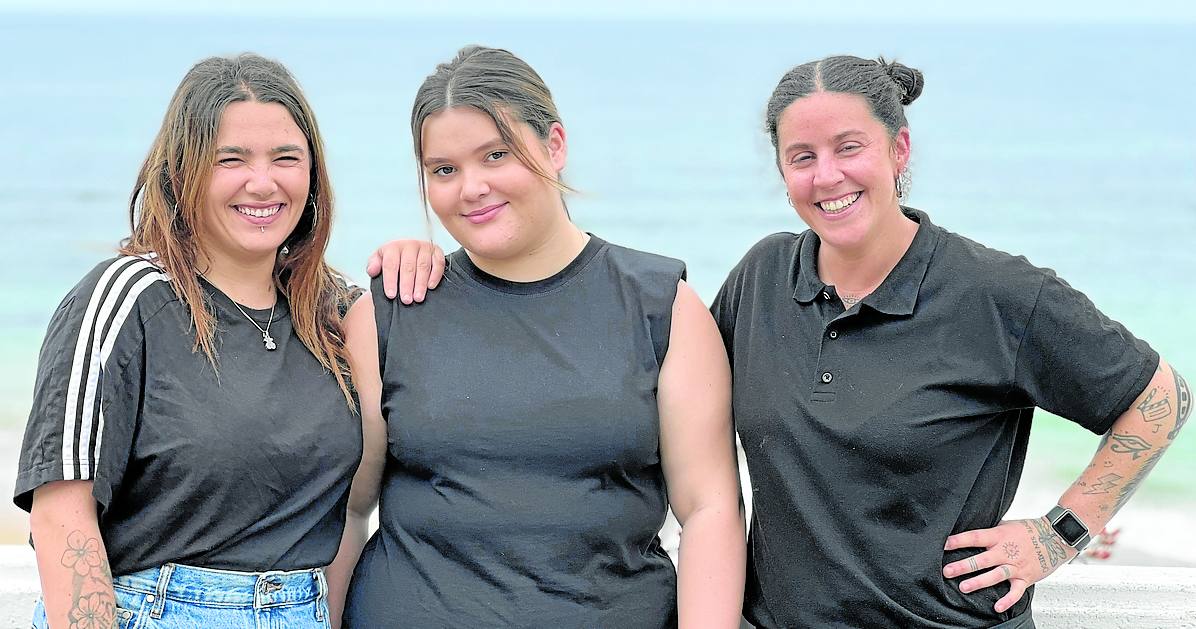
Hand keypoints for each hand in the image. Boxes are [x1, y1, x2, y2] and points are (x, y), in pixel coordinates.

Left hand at [365, 240, 444, 303]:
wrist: (410, 250)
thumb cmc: (394, 258)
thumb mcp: (380, 259)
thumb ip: (373, 265)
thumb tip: (372, 271)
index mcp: (393, 247)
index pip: (390, 264)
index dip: (390, 280)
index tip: (391, 295)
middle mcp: (410, 245)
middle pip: (408, 267)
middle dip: (407, 285)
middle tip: (406, 300)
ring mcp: (425, 247)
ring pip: (423, 266)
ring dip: (421, 283)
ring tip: (418, 298)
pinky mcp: (437, 251)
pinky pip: (438, 263)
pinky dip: (435, 275)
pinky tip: (431, 286)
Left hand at [942, 516, 1075, 613]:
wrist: (1057, 536)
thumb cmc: (1030, 529)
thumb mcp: (1007, 524)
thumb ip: (990, 530)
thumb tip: (970, 530)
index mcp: (999, 536)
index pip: (975, 537)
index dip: (959, 541)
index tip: (944, 545)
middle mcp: (1006, 551)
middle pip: (982, 559)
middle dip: (963, 566)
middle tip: (947, 571)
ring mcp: (1016, 566)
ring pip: (996, 575)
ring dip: (979, 582)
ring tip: (964, 587)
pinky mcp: (1026, 577)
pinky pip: (1016, 591)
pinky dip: (1008, 599)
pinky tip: (997, 606)